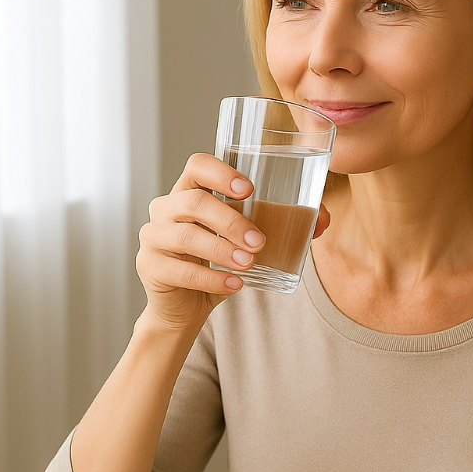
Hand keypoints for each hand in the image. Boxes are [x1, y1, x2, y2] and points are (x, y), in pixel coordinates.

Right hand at [136, 153, 329, 333]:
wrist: (185, 306)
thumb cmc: (219, 263)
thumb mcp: (248, 241)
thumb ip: (282, 225)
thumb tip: (322, 219)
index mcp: (190, 190)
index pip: (197, 165)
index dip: (221, 172)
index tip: (248, 190)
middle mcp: (166, 207)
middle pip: (194, 202)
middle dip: (231, 221)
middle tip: (260, 241)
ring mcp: (153, 236)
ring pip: (186, 235)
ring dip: (222, 250)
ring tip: (250, 264)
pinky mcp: (149, 266)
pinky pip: (180, 270)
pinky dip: (211, 278)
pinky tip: (235, 284)